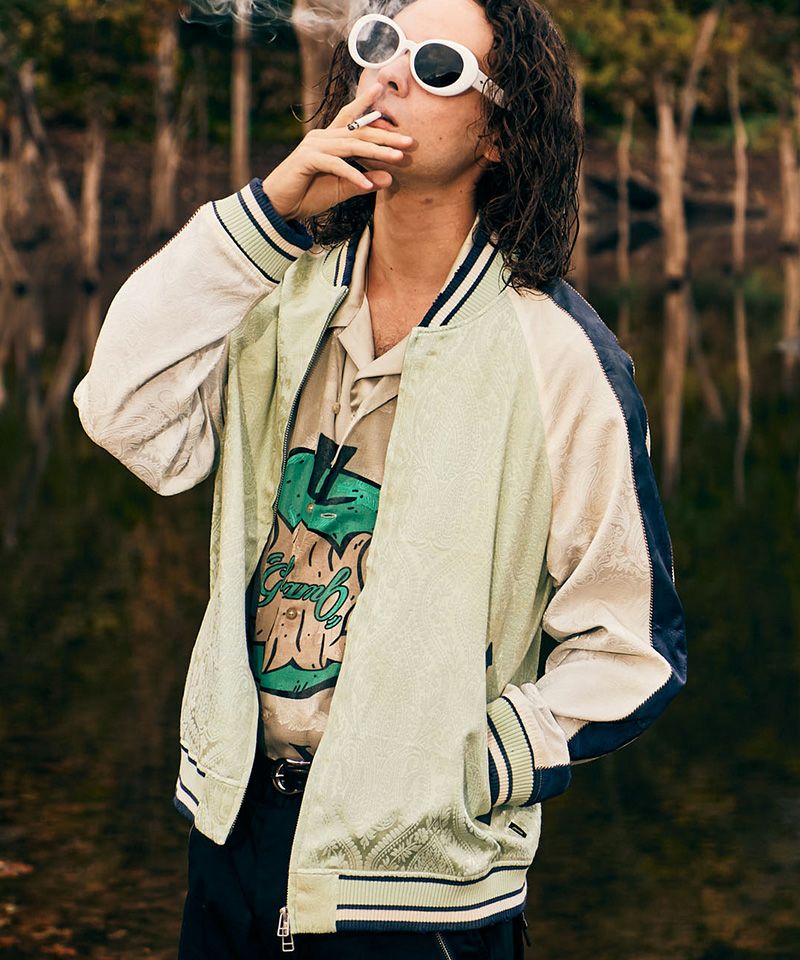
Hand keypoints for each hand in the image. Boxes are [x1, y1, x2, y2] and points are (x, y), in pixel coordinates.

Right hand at [263, 82, 412, 221]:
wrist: (280, 206)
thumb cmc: (308, 195)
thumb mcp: (341, 189)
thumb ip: (363, 182)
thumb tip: (389, 178)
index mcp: (328, 140)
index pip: (350, 118)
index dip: (365, 103)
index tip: (381, 89)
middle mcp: (321, 137)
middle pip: (358, 132)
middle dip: (386, 136)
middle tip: (410, 141)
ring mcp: (313, 146)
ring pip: (351, 146)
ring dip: (376, 153)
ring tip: (398, 159)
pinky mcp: (307, 160)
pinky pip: (336, 166)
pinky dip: (353, 175)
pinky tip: (367, 185)